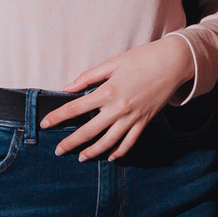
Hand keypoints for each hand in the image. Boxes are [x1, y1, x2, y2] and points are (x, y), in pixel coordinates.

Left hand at [42, 36, 195, 160]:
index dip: (58, 117)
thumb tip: (68, 88)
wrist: (172, 63)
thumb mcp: (112, 63)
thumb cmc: (142, 58)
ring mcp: (132, 117)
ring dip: (93, 152)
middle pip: (88, 131)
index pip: (75, 108)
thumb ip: (88, 77)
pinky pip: (129, 142)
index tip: (45, 124)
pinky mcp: (144, 121)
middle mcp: (118, 108)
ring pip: (108, 142)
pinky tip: (110, 156)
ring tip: (82, 157)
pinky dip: (119, 151)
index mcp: (108, 91)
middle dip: (71, 143)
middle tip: (59, 150)